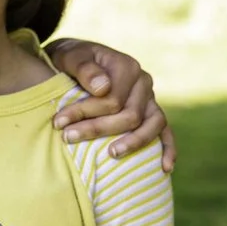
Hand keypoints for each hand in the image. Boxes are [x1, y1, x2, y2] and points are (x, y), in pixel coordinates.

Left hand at [47, 38, 176, 171]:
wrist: (78, 59)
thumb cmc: (72, 60)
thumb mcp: (71, 57)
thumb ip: (84, 68)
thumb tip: (102, 88)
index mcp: (126, 66)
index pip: (112, 99)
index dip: (85, 112)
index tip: (58, 122)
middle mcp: (143, 82)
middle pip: (130, 114)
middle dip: (97, 129)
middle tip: (67, 138)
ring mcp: (150, 98)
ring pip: (152, 125)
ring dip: (133, 142)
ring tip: (111, 155)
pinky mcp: (151, 112)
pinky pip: (165, 131)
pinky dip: (168, 149)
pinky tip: (164, 168)